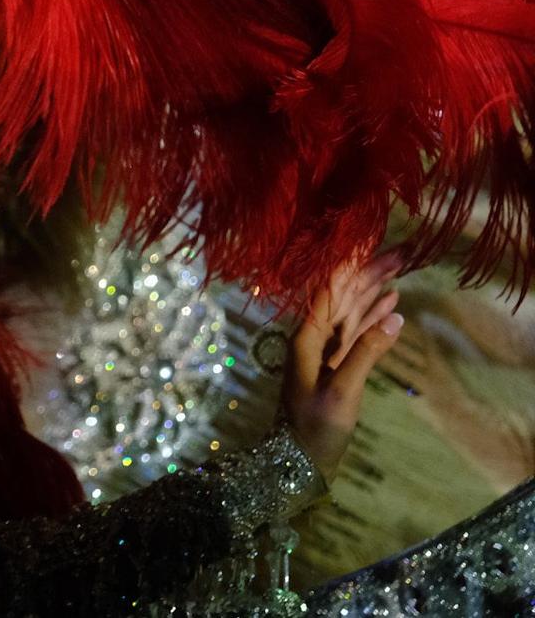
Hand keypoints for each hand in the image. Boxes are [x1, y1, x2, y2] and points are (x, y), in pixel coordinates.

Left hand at [282, 250, 405, 480]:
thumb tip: (395, 317)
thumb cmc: (315, 429)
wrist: (298, 460)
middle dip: (370, 271)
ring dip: (375, 287)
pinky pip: (356, 330)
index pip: (330, 290)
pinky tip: (390, 301)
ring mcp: (325, 350)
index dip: (350, 264)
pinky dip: (373, 314)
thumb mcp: (342, 393)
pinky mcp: (336, 363)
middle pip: (344, 295)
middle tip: (401, 250)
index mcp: (306, 337)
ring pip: (352, 309)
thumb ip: (366, 354)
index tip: (369, 241)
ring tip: (399, 265)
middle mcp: (313, 337)